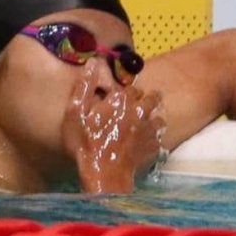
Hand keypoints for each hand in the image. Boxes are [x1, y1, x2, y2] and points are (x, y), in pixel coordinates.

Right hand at [62, 64, 166, 193]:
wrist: (103, 173)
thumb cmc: (86, 142)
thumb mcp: (76, 112)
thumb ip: (84, 86)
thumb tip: (93, 62)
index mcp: (121, 100)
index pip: (132, 87)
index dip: (127, 92)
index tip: (123, 96)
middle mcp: (140, 111)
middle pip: (151, 98)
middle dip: (147, 98)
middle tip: (143, 101)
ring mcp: (149, 130)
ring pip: (159, 117)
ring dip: (154, 116)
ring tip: (148, 120)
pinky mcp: (153, 147)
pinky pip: (159, 137)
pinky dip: (154, 137)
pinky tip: (148, 140)